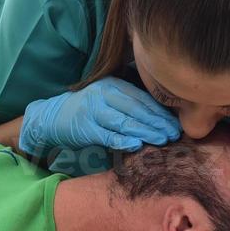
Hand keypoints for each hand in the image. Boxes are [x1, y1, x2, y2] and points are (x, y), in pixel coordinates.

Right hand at [20, 77, 181, 157]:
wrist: (53, 117)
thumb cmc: (87, 109)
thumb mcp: (107, 97)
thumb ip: (128, 103)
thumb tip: (160, 118)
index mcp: (111, 85)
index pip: (141, 98)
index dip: (160, 111)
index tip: (176, 123)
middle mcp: (103, 94)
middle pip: (136, 109)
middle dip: (157, 123)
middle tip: (174, 134)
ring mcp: (93, 110)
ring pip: (124, 122)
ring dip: (146, 132)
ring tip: (162, 140)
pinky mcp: (85, 128)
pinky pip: (108, 135)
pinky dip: (123, 141)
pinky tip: (137, 146)